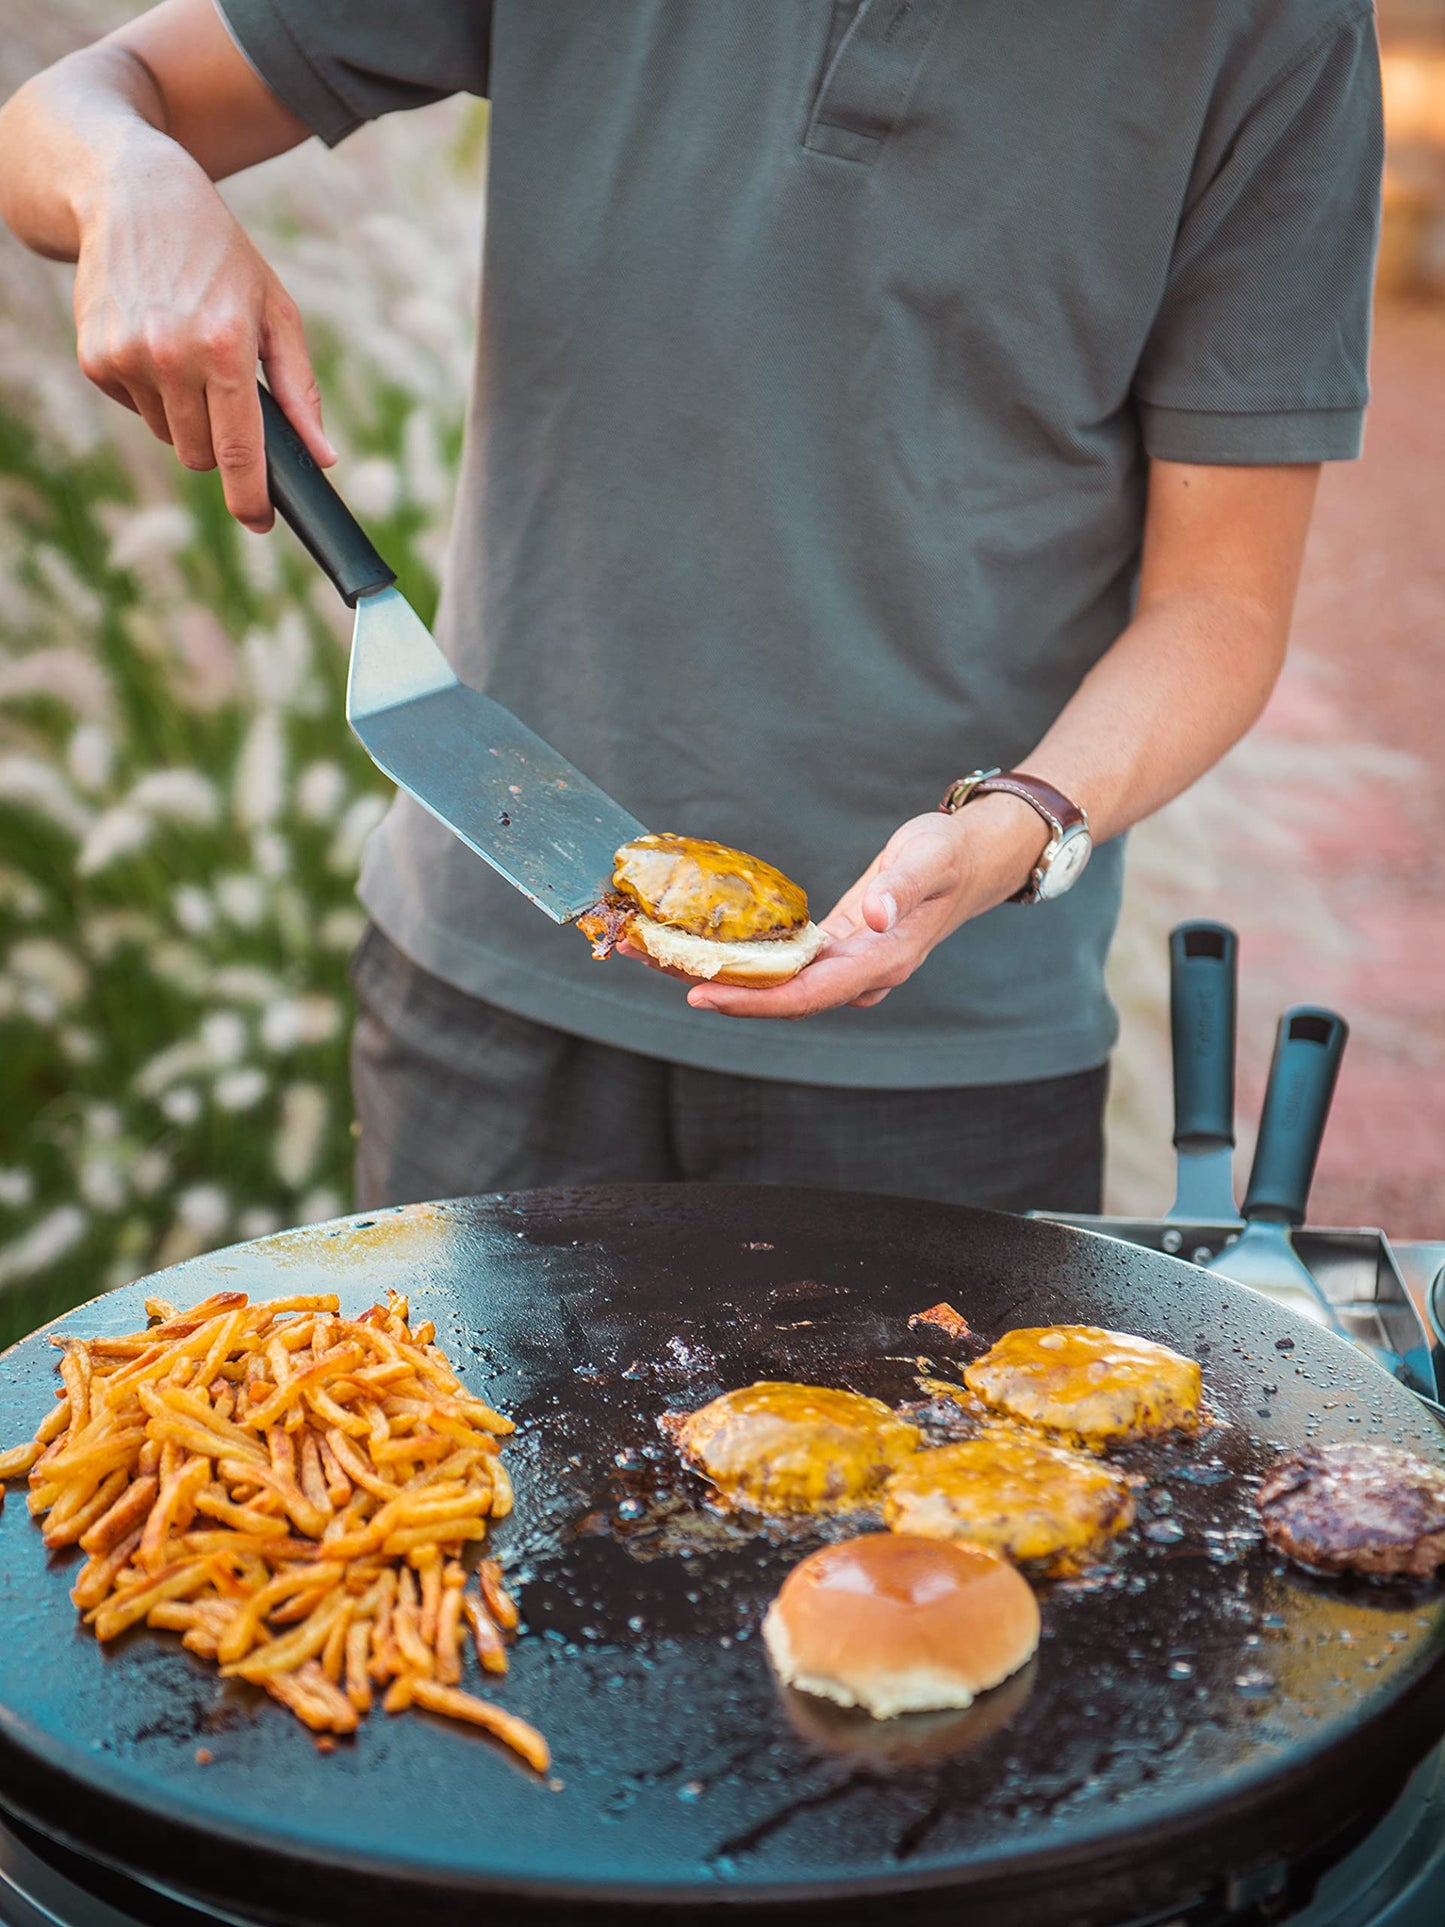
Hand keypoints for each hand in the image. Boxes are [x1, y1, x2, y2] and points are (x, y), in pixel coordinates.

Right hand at [72, 126, 331, 530]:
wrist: (131, 195)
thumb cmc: (218, 256)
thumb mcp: (274, 311)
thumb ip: (300, 390)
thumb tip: (322, 456)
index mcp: (224, 346)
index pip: (238, 448)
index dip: (250, 496)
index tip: (260, 522)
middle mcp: (170, 355)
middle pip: (202, 454)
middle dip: (221, 445)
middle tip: (227, 398)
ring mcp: (127, 358)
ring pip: (169, 436)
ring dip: (186, 414)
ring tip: (190, 353)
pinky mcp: (95, 359)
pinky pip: (136, 410)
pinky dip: (153, 393)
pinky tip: (157, 342)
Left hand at [665, 794, 1046, 1020]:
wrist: (976, 859)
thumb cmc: (951, 853)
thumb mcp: (930, 856)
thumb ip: (902, 888)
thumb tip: (872, 917)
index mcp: (881, 960)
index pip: (807, 994)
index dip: (754, 1000)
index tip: (701, 994)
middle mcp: (861, 974)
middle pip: (781, 999)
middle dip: (720, 991)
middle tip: (656, 969)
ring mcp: (848, 967)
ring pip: (777, 985)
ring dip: (723, 976)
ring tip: (662, 957)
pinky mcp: (836, 950)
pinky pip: (783, 965)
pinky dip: (744, 959)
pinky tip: (705, 944)